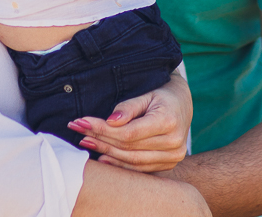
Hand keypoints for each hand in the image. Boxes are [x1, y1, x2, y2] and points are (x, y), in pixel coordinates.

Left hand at [68, 70, 190, 171]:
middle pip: (128, 147)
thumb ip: (129, 107)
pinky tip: (103, 158)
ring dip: (106, 154)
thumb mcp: (146, 94)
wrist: (183, 104)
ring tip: (86, 143)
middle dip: (100, 140)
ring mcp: (173, 157)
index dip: (103, 130)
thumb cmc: (162, 95)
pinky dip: (120, 165)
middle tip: (78, 131)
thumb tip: (110, 121)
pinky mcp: (168, 164)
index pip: (129, 132)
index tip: (82, 122)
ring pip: (132, 161)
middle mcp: (174, 143)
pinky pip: (140, 168)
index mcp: (169, 121)